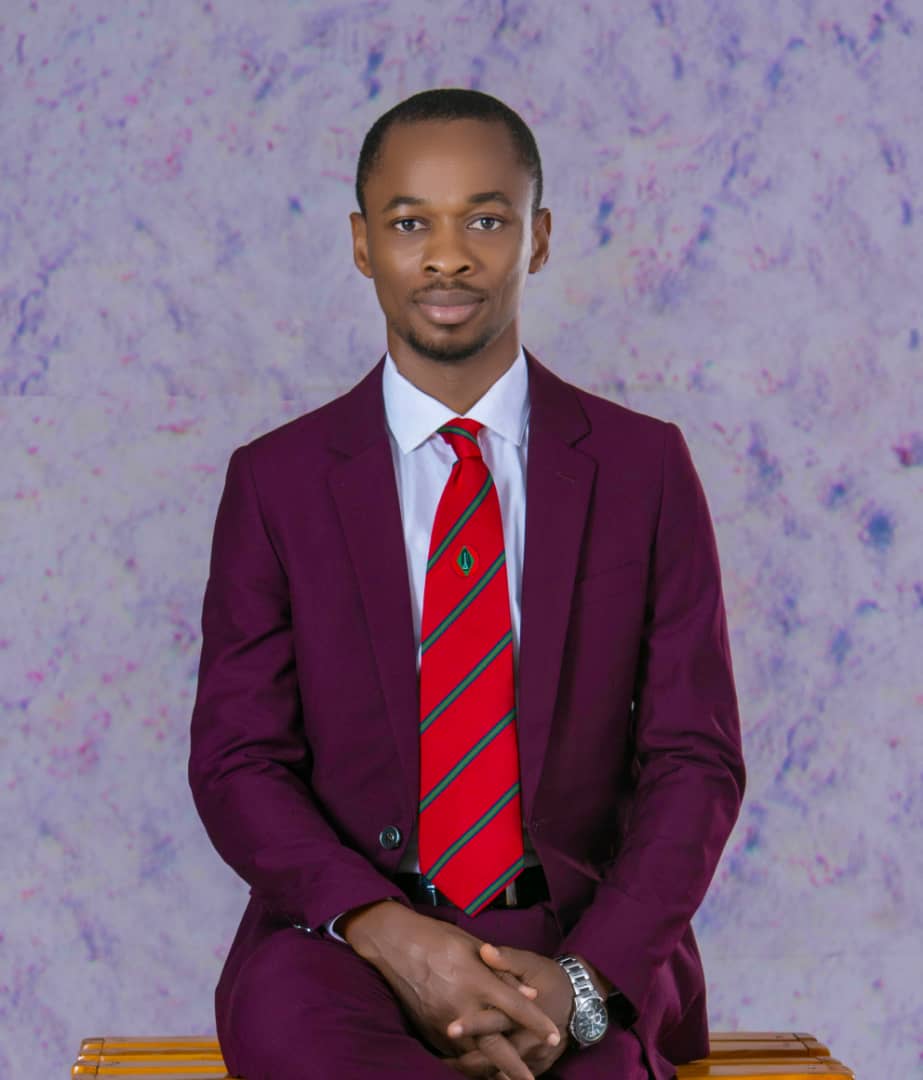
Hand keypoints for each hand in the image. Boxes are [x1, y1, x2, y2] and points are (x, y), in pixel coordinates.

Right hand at [343, 902, 560, 1079]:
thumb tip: (530, 993)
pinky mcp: (430, 1032)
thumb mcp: (473, 946)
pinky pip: (454, 1055)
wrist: (394, 944)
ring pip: (473, 1057)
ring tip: (510, 1079)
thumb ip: (502, 972)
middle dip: (515, 1067)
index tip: (554, 1035)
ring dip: (493, 1070)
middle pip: (494, 1046)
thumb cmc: (438, 938)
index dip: (536, 1022)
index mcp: (476, 980)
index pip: (514, 1006)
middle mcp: (461, 1006)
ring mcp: (443, 1023)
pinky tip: (482, 1068)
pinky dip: (470, 1064)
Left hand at [447, 944, 573, 1076]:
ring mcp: (534, 1056)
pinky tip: (472, 1069)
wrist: (581, 1001)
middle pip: (496, 1053)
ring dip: (477, 1069)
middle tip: (444, 1058)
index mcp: (525, 1010)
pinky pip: (511, 1076)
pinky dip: (492, 1074)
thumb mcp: (531, 963)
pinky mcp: (537, 1065)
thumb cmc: (550, 978)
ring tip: (450, 1063)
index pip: (495, 1020)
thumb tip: (485, 950)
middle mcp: (529, 1038)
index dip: (472, 1025)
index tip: (449, 1027)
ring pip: (501, 1070)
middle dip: (468, 1057)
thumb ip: (506, 959)